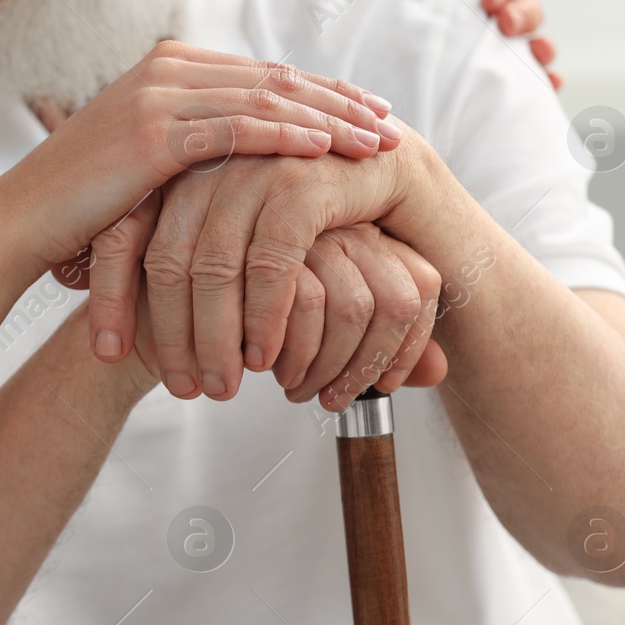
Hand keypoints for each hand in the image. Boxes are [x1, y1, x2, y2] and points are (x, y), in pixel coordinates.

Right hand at [0, 41, 401, 271]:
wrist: (22, 222)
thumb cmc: (85, 209)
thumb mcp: (150, 166)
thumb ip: (198, 149)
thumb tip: (254, 166)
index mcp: (171, 68)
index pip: (265, 75)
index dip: (323, 93)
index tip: (371, 115)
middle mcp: (169, 68)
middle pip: (276, 78)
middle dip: (341, 101)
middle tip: (393, 125)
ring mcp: (160, 94)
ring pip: (267, 100)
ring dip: (329, 119)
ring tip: (378, 143)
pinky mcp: (153, 131)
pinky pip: (238, 130)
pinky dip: (288, 137)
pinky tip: (326, 153)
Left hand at [84, 118, 451, 404]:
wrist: (384, 161)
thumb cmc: (301, 206)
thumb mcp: (230, 226)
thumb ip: (177, 259)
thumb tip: (108, 327)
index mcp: (175, 166)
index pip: (121, 234)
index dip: (109, 298)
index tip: (108, 355)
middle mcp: (208, 162)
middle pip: (166, 261)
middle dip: (168, 335)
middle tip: (180, 387)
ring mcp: (254, 167)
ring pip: (213, 268)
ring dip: (214, 339)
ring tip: (221, 387)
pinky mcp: (303, 182)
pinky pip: (271, 262)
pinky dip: (264, 318)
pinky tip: (265, 357)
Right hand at [276, 225, 447, 407]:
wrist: (185, 268)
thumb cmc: (261, 301)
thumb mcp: (329, 322)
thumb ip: (383, 345)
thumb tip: (439, 373)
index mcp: (377, 234)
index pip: (422, 286)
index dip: (408, 348)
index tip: (383, 387)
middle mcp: (352, 225)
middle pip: (393, 303)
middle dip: (362, 370)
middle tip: (329, 400)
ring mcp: (313, 229)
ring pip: (352, 308)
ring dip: (324, 366)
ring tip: (292, 387)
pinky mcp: (271, 238)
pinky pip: (303, 304)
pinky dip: (289, 351)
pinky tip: (262, 366)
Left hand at [383, 0, 560, 90]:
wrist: (359, 60)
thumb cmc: (370, 16)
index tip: (490, 0)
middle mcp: (484, 23)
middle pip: (522, 10)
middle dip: (523, 14)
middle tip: (507, 24)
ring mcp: (491, 54)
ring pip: (531, 45)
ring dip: (541, 47)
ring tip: (540, 55)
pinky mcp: (491, 85)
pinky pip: (526, 84)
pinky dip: (544, 83)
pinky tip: (550, 87)